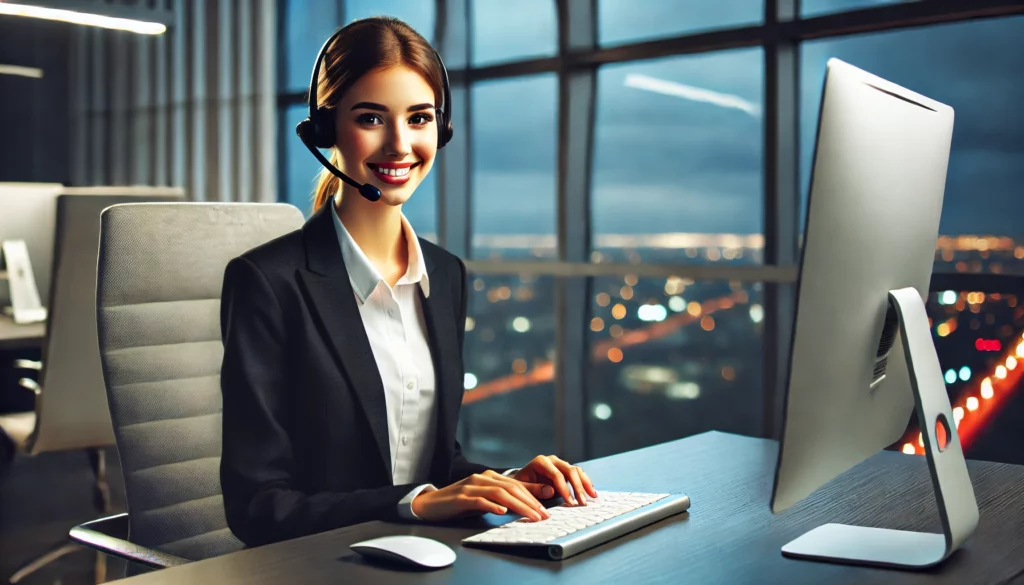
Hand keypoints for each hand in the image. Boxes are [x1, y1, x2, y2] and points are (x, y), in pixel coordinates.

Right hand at [410, 470, 552, 521]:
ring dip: (518, 505)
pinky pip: (479, 500)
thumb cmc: (460, 502)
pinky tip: (502, 512)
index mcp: (490, 477)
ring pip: (499, 493)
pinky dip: (492, 506)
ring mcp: (471, 486)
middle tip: (542, 515)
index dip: (533, 497)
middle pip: (511, 488)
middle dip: (530, 502)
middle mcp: (482, 478)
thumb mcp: (485, 498)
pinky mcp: (461, 497)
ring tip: (530, 515)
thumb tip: (528, 503)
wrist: (431, 504)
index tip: (545, 510)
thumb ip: (504, 498)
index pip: (517, 485)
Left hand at [513, 455, 597, 505]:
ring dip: (585, 484)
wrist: (521, 481)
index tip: (570, 503)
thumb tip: (551, 490)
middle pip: (570, 470)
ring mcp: (560, 464)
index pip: (557, 475)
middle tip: (583, 502)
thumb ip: (534, 489)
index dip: (565, 489)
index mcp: (541, 462)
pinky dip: (585, 483)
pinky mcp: (565, 470)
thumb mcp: (522, 488)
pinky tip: (591, 492)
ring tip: (592, 497)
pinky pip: (578, 474)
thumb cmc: (520, 485)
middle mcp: (552, 460)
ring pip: (577, 471)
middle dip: (578, 487)